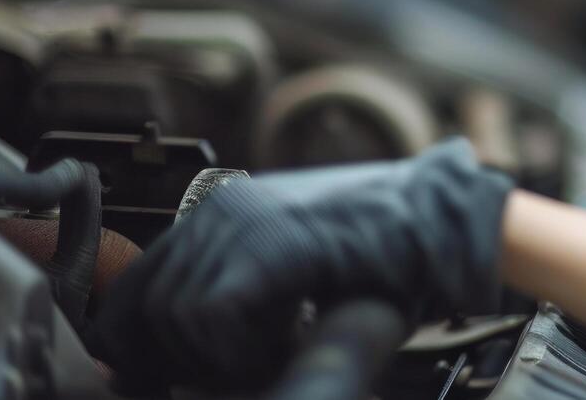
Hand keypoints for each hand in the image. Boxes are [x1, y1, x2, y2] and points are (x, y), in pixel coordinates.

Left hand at [89, 138, 514, 392]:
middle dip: (182, 357)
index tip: (179, 377)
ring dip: (221, 354)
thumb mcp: (294, 270)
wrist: (450, 225)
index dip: (146, 346)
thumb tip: (166, 358)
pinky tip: (289, 342)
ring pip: (176, 315)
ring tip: (278, 351)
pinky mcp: (273, 243)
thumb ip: (236, 296)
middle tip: (246, 366)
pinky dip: (244, 347)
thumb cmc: (385, 257)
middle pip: (145, 306)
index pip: (136, 289)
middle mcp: (222, 208)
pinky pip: (216, 315)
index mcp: (222, 212)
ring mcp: (245, 221)